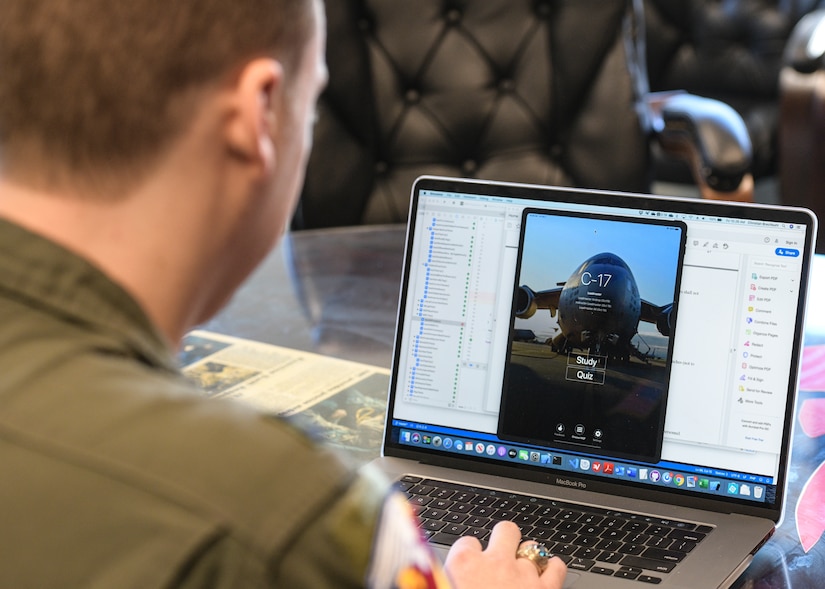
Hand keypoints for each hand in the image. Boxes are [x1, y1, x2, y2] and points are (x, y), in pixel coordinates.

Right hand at [444, 521, 566, 588]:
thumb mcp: (447, 586)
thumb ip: (449, 576)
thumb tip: (443, 576)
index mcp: (464, 564)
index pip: (467, 543)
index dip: (470, 554)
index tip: (470, 565)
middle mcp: (496, 563)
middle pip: (505, 530)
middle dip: (505, 539)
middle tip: (501, 556)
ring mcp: (523, 574)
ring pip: (532, 547)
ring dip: (528, 557)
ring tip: (523, 569)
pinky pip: (557, 567)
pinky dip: (554, 568)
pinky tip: (548, 573)